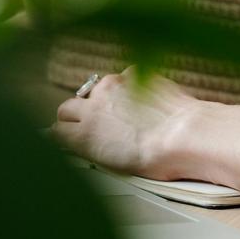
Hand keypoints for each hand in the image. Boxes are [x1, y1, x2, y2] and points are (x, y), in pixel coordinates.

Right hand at [53, 68, 200, 179]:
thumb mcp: (112, 165)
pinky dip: (128, 87)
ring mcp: (112, 85)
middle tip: (91, 125)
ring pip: (94, 89)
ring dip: (103, 99)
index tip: (68, 139)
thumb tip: (79, 145)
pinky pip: (123, 78)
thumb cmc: (156, 159)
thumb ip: (89, 150)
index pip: (55, 132)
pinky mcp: (133, 73)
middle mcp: (92, 105)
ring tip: (123, 114)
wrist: (184, 134)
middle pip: (67, 108)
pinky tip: (143, 101)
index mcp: (82, 134)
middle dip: (76, 116)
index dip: (63, 136)